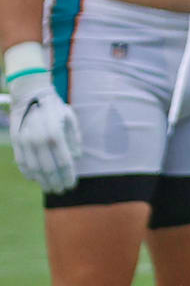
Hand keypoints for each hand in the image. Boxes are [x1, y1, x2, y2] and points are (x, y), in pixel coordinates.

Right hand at [8, 71, 82, 193]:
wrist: (30, 95)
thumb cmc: (54, 107)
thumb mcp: (70, 119)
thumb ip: (74, 139)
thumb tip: (76, 158)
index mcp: (55, 135)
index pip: (63, 163)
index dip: (68, 176)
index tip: (72, 185)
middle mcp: (39, 141)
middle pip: (49, 169)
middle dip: (57, 182)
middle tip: (62, 190)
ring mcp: (25, 142)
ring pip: (34, 169)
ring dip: (43, 181)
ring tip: (50, 188)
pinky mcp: (16, 142)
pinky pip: (22, 162)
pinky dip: (29, 173)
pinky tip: (36, 179)